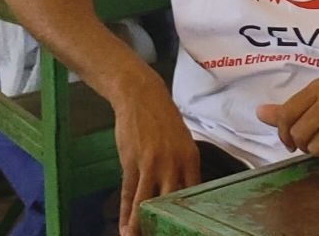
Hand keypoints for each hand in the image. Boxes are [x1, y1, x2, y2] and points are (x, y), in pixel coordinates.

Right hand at [111, 75, 201, 233]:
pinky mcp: (131, 163)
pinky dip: (126, 212)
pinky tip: (124, 226)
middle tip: (164, 234)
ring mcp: (151, 164)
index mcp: (190, 158)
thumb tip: (184, 191)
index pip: (194, 193)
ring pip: (147, 203)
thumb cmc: (162, 119)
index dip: (189, 213)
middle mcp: (174, 164)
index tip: (186, 227)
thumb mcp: (182, 142)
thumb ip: (183, 166)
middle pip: (172, 202)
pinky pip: (129, 193)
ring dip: (141, 225)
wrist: (141, 96)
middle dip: (167, 223)